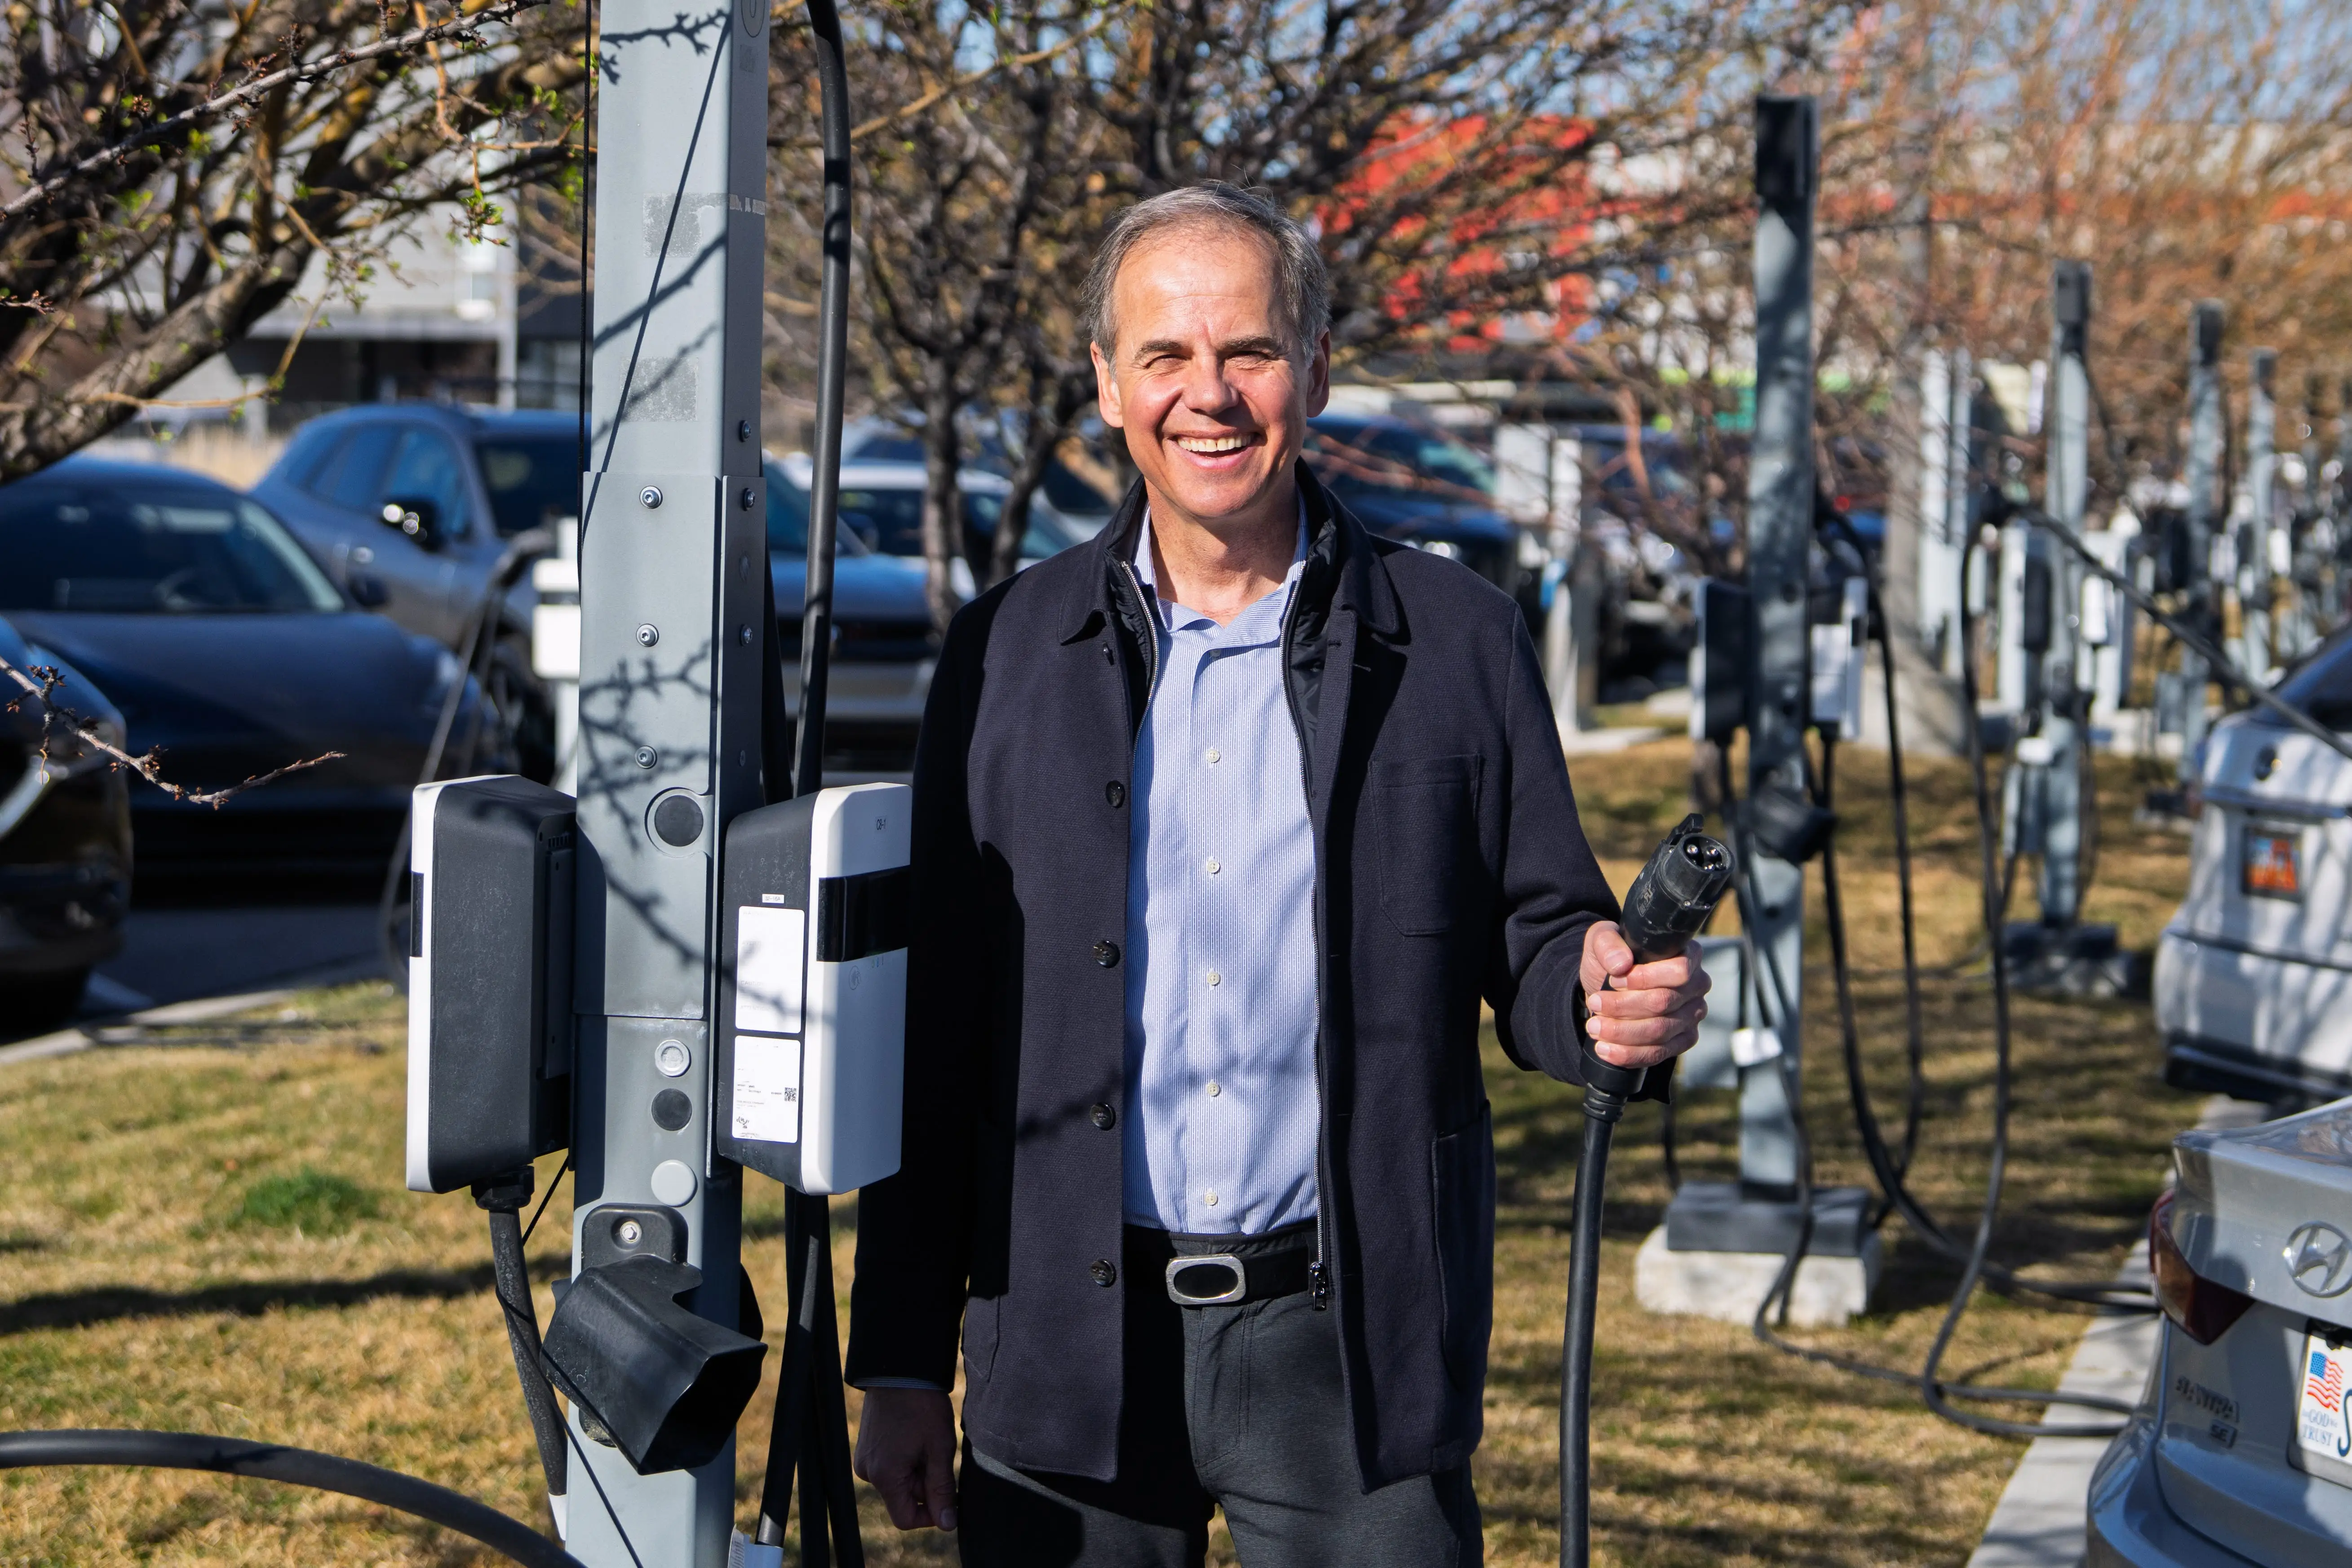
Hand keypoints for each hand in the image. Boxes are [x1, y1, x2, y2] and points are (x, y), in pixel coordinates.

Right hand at [852, 1386, 958, 1530]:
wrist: (900, 1370)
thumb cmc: (922, 1407)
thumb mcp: (940, 1449)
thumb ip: (942, 1490)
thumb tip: (947, 1524)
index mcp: (884, 1476)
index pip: (905, 1519)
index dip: (932, 1514)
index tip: (950, 1495)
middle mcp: (868, 1472)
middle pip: (903, 1499)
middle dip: (926, 1485)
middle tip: (940, 1454)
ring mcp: (864, 1458)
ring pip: (898, 1482)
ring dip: (918, 1471)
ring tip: (927, 1441)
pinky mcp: (866, 1447)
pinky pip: (890, 1467)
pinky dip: (907, 1460)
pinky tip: (916, 1437)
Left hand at [1579, 919, 1709, 1070]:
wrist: (1608, 986)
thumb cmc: (1611, 958)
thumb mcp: (1602, 940)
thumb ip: (1608, 944)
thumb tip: (1621, 964)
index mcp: (1687, 955)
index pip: (1679, 971)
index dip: (1645, 979)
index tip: (1614, 980)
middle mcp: (1696, 986)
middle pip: (1664, 1002)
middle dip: (1624, 1007)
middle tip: (1594, 1003)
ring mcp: (1692, 1015)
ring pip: (1660, 1031)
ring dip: (1622, 1032)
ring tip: (1593, 1027)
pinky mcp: (1682, 1040)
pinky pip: (1659, 1053)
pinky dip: (1629, 1054)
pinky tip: (1605, 1049)